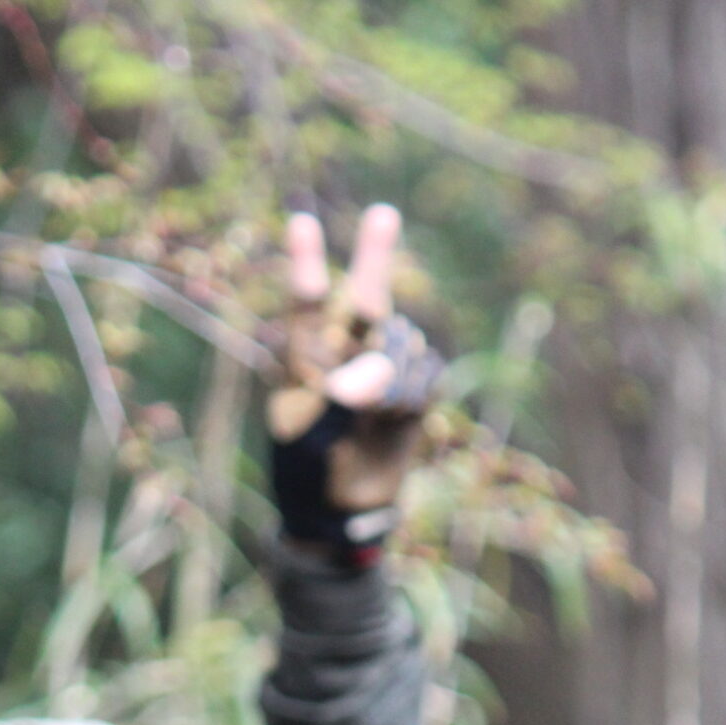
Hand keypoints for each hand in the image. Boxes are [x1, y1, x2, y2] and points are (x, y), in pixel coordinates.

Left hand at [266, 205, 444, 557]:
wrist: (338, 510)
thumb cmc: (308, 470)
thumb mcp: (311, 437)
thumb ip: (341, 399)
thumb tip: (374, 371)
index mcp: (305, 360)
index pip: (307, 305)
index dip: (306, 262)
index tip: (299, 220)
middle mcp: (346, 354)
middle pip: (368, 299)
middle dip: (375, 255)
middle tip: (383, 214)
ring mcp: (383, 370)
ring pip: (403, 345)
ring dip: (392, 376)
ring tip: (368, 414)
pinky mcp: (413, 391)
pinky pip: (426, 376)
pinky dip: (412, 396)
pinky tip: (395, 418)